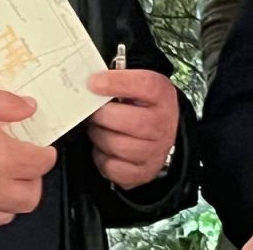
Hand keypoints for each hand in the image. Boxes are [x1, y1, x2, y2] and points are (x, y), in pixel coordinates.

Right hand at [0, 87, 59, 233]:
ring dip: (8, 200)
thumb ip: (5, 104)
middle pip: (30, 197)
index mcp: (6, 159)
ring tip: (0, 182)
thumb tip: (25, 107)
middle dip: (31, 181)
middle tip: (24, 167)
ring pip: (5, 215)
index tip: (42, 150)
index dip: (45, 154)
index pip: (42, 163)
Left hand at [86, 69, 180, 188]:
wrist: (162, 133)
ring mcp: (155, 151)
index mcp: (162, 95)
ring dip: (99, 136)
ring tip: (99, 129)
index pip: (144, 85)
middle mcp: (162, 124)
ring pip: (116, 145)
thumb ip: (118, 81)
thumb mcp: (138, 86)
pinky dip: (101, 157)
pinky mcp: (142, 172)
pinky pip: (112, 167)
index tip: (93, 83)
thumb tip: (89, 81)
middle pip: (126, 120)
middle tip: (93, 112)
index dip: (116, 83)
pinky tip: (105, 148)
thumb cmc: (143, 106)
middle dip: (101, 115)